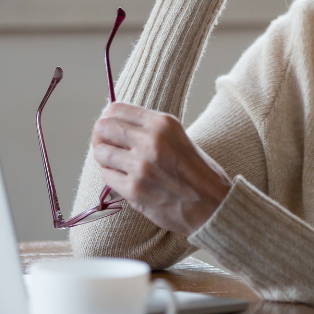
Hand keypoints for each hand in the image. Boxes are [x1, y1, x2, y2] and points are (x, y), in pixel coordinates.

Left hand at [91, 102, 232, 235]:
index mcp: (162, 123)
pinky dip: (113, 178)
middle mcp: (151, 141)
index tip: (110, 127)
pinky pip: (106, 176)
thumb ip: (148, 128)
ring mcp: (141, 166)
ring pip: (101, 153)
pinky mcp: (134, 189)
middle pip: (104, 127)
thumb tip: (114, 124)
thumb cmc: (195, 171)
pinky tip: (128, 180)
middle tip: (108, 146)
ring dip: (106, 159)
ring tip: (119, 165)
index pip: (116, 108)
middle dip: (101, 137)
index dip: (108, 118)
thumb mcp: (177, 137)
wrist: (212, 205)